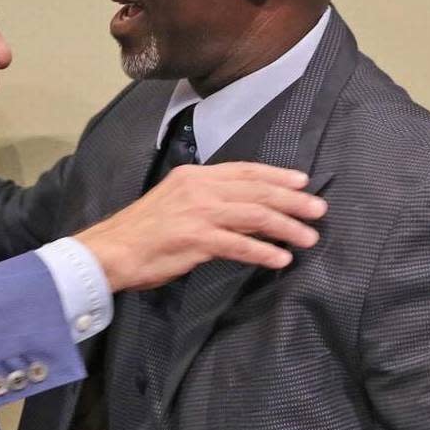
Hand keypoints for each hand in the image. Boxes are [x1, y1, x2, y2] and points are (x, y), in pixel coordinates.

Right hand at [75, 162, 326, 292]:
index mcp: (194, 175)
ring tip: (309, 237)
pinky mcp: (196, 239)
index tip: (302, 181)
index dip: (276, 175)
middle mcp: (199, 188)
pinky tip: (281, 259)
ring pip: (255, 215)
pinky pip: (239, 244)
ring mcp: (198, 212)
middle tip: (319, 209)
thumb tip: (247, 214)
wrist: (110, 250)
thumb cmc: (142, 233)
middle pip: (257, 190)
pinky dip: (263, 251)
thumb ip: (208, 203)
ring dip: (286, 227)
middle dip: (292, 200)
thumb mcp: (176, 204)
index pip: (244, 170)